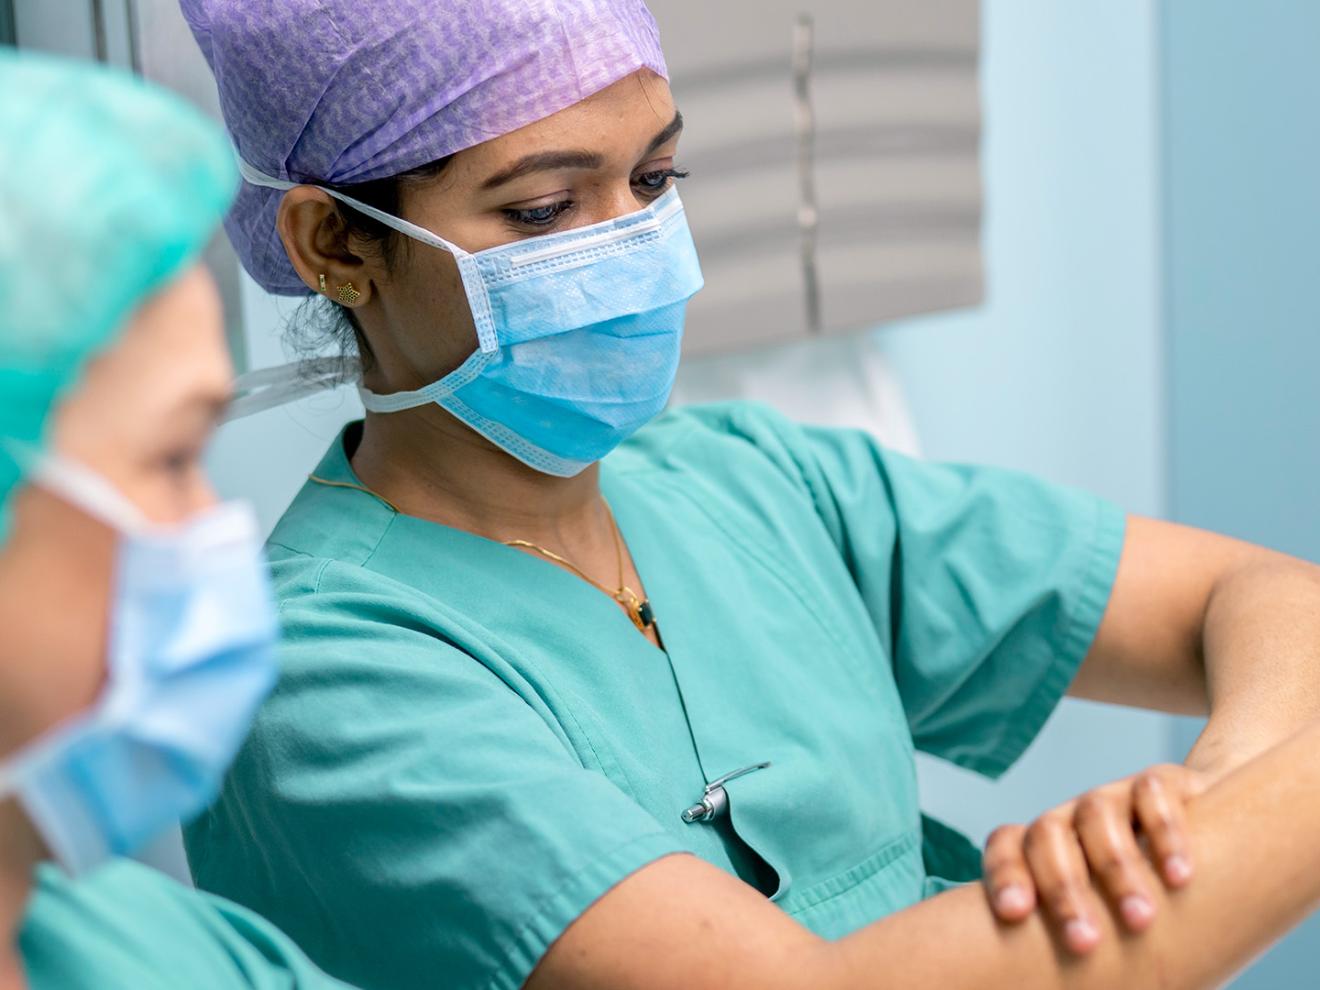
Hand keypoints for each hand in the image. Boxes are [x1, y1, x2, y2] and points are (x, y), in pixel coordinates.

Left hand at [981, 764, 1211, 954]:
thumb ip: (1082, 944)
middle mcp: (1072, 816)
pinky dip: (1165, 833)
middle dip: (1063, 890)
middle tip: (1084, 943)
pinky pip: (1152, 794)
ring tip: (1140, 920)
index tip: (1014, 915)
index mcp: (1045, 846)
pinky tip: (1180, 877)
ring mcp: (1115, 795)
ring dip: (1115, 869)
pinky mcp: (1162, 782)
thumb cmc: (1141, 898)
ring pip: (1097, 816)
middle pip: (1048, 834)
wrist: (1215, 837)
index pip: (1007, 845)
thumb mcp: (1106, 919)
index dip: (1005, 873)